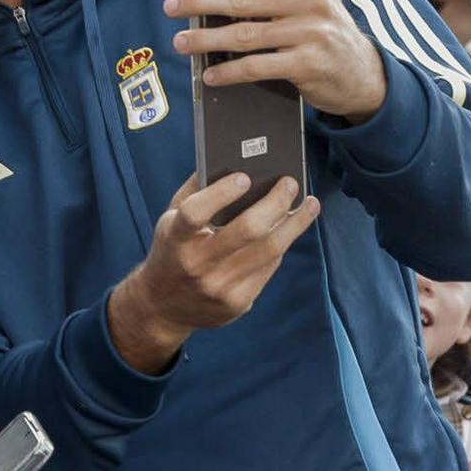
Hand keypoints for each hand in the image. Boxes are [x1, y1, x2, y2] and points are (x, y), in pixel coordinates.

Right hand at [107, 170, 320, 372]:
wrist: (161, 306)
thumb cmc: (171, 252)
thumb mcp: (169, 221)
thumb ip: (194, 193)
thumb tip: (230, 164)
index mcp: (174, 239)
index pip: (196, 213)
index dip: (221, 194)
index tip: (244, 177)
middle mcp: (196, 264)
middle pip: (248, 230)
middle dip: (276, 202)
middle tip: (290, 183)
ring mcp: (219, 286)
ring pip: (269, 250)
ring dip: (295, 223)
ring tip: (309, 204)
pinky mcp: (237, 302)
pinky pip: (269, 268)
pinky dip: (281, 245)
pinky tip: (289, 230)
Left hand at [165, 0, 386, 122]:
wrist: (359, 69)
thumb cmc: (322, 16)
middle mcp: (311, 1)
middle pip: (241, 0)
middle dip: (199, 3)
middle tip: (169, 7)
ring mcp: (310, 34)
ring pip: (245, 35)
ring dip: (205, 40)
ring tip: (178, 42)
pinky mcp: (308, 65)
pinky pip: (259, 67)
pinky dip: (230, 72)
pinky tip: (209, 75)